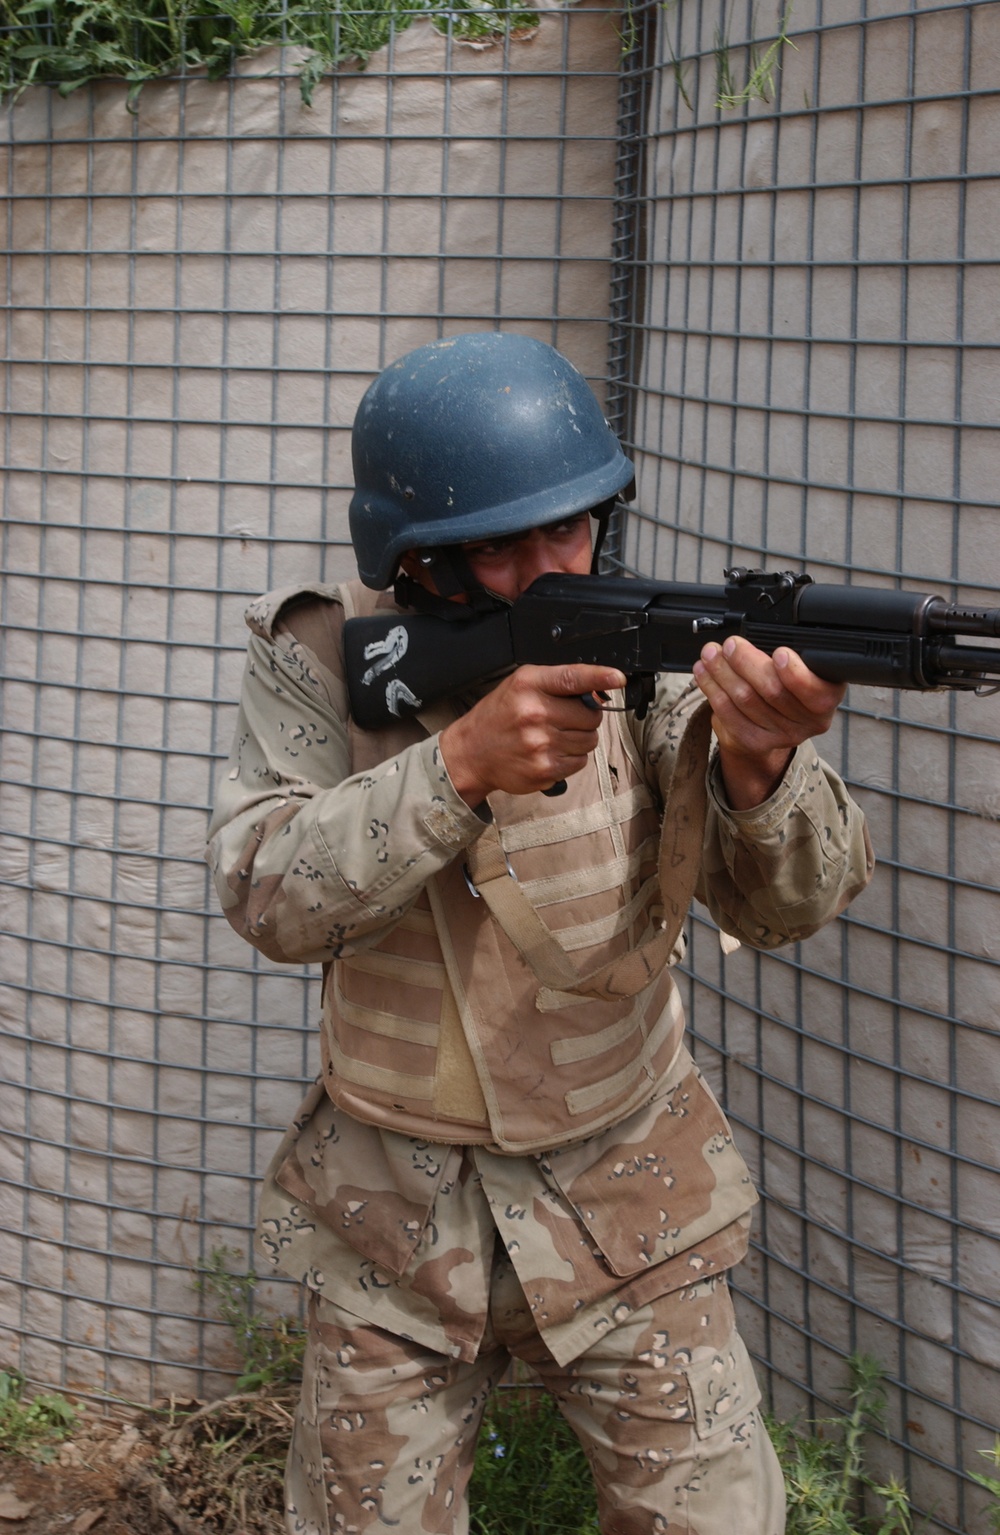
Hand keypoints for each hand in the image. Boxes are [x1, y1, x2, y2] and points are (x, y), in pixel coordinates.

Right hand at [440, 664, 625, 804]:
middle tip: (565, 719)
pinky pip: (579, 762)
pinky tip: (549, 752)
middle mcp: (535, 714)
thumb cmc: (499, 716)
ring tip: (555, 736)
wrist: (471, 753)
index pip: (572, 678)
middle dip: (585, 717)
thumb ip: (557, 683)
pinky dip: (571, 758)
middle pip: (591, 715)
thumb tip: (598, 690)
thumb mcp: (521, 686)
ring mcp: (541, 745)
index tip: (618, 678)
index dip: (599, 677)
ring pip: (589, 740)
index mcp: (528, 686)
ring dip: (580, 738)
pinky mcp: (545, 770)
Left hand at [693, 637, 845, 810]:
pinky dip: (712, 688)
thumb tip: (757, 633)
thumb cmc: (788, 683)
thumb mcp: (801, 665)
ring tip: (710, 653)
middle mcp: (808, 721)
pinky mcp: (755, 742)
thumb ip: (790, 653)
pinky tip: (704, 673)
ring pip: (746, 700)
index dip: (796, 674)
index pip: (816, 692)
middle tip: (730, 644)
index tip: (779, 652)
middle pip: (773, 692)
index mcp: (826, 697)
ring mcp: (781, 735)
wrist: (775, 722)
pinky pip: (728, 713)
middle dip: (746, 662)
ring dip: (722, 672)